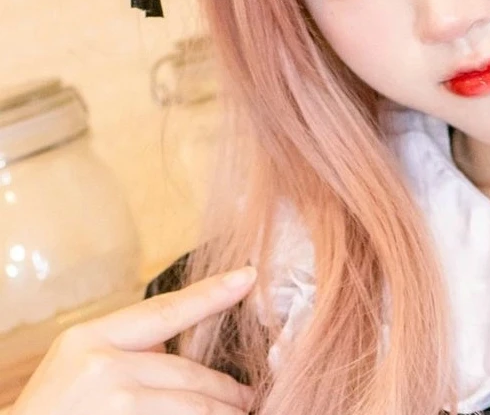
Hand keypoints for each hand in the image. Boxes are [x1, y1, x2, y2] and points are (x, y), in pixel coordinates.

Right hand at [10, 266, 257, 414]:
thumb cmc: (51, 410)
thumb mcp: (78, 364)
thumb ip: (127, 349)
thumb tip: (177, 346)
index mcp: (93, 338)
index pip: (167, 310)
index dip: (212, 293)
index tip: (249, 277)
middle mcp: (104, 367)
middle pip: (188, 373)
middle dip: (225, 389)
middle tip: (249, 396)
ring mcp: (114, 405)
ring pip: (191, 406)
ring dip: (221, 412)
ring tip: (240, 414)